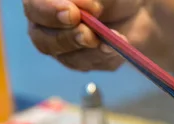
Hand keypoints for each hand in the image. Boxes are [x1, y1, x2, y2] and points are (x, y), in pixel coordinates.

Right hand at [23, 0, 173, 73]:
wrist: (139, 9)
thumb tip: (84, 8)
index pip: (34, 7)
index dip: (50, 12)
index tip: (73, 14)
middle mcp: (46, 20)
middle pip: (42, 39)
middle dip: (69, 38)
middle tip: (90, 35)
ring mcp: (61, 43)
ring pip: (65, 57)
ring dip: (91, 51)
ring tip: (113, 40)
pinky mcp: (80, 60)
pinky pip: (86, 66)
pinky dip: (103, 57)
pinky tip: (116, 48)